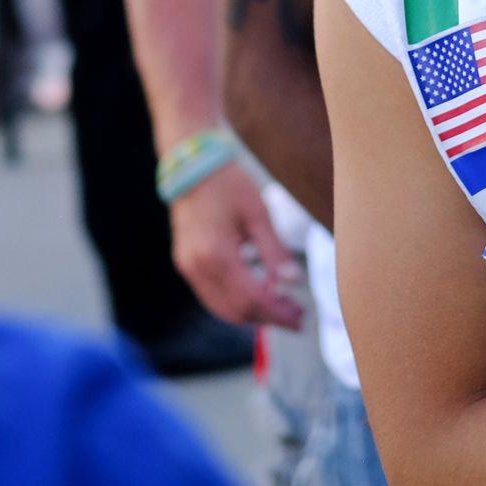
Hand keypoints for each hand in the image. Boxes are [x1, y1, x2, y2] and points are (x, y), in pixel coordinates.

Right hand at [170, 162, 304, 329]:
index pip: (251, 298)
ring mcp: (188, 268)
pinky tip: (258, 293)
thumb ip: (274, 251)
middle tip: (296, 316)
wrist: (190, 166)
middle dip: (267, 318)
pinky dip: (235, 302)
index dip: (277, 313)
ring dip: (251, 314)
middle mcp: (198, 267)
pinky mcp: (186, 264)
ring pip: (221, 308)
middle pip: (235, 310)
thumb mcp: (257, 214)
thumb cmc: (227, 184)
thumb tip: (293, 280)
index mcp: (217, 254)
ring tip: (280, 307)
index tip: (300, 317)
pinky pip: (211, 296)